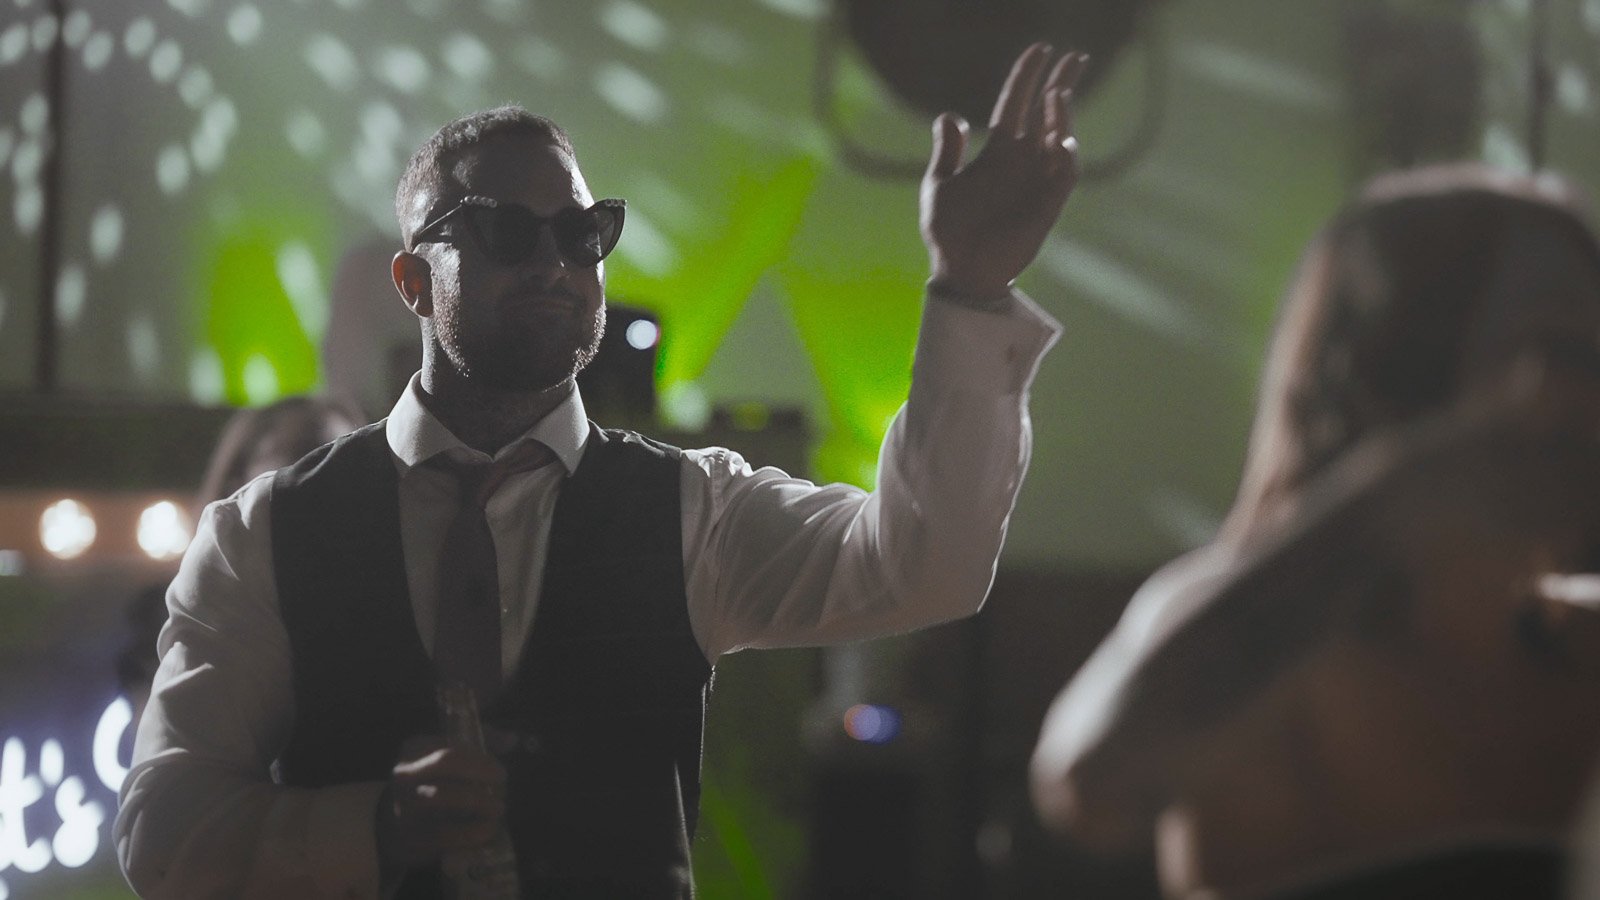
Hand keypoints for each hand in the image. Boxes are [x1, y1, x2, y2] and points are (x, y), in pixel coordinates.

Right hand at [374, 736, 507, 870]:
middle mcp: (405, 776)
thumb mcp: (445, 758)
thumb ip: (479, 744)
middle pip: (447, 765)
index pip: (451, 748)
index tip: (500, 771)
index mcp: (413, 749)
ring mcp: (405, 807)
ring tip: (498, 809)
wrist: (392, 826)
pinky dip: (474, 832)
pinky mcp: (412, 838)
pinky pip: (447, 834)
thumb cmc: (430, 784)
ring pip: (444, 797)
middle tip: (502, 785)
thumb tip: (512, 739)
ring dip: (480, 803)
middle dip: (481, 772)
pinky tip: (489, 829)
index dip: (482, 759)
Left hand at [920, 43, 1088, 302]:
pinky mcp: (1047, 204)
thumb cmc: (948, 230)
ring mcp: (1037, 181)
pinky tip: (1060, 141)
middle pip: (1047, 113)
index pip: (1016, 104)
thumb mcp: (940, 184)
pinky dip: (1066, 156)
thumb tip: (949, 116)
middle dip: (1060, 83)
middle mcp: (1022, 161)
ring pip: (1059, 138)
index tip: (1039, 49)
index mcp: (997, 152)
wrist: (961, 271)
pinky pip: (1064, 175)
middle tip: (1075, 56)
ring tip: (1057, 93)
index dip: (1026, 76)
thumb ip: (948, 151)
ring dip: (1062, 115)